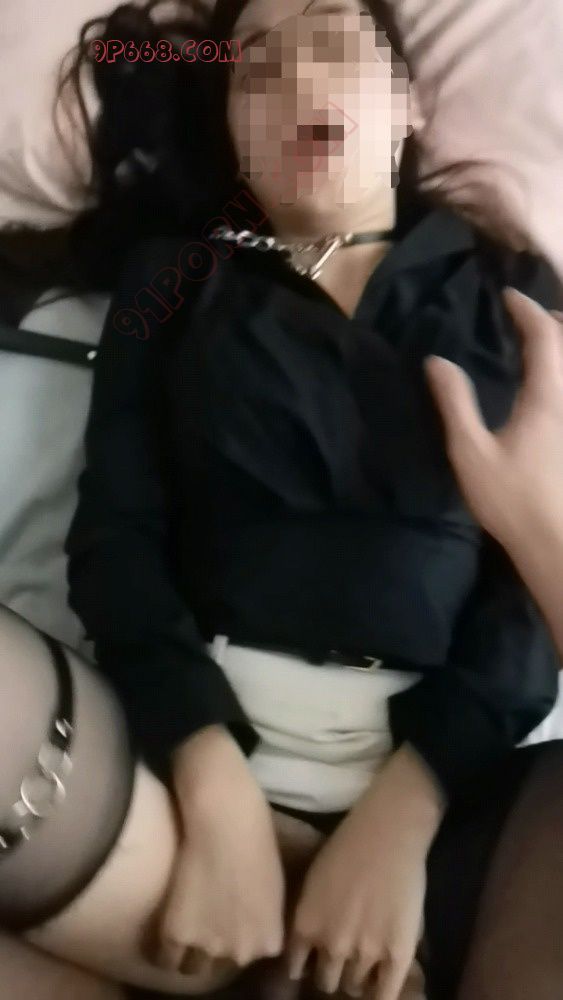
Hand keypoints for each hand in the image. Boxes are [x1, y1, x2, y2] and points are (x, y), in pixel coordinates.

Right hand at [155, 725, 284, 973]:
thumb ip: (261, 919)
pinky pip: (165, 957)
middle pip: (221, 966)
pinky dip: (164, 946)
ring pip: (191, 967)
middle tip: (204, 919)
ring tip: (184, 923)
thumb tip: (248, 928)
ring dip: (187, 950)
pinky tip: (166, 924)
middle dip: (213, 947)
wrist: (225, 818)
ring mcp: (209, 947)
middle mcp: (242, 953)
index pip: (249, 960)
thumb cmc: (256, 839)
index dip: (235, 941)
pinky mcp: (177, 935)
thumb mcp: (272, 888)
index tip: (226, 926)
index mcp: (269, 942)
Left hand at [286, 746, 443, 999]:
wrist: (387, 832)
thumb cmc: (347, 845)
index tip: (309, 969)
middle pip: (326, 981)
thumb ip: (308, 915)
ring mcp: (366, 953)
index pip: (295, 969)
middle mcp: (331, 946)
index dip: (304, 970)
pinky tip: (378, 994)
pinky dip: (379, 997)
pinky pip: (385, 992)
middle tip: (338, 967)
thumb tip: (303, 942)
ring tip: (361, 971)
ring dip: (355, 981)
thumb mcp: (312, 881)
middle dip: (330, 975)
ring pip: (354, 986)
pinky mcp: (398, 953)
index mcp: (306, 926)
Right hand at [424, 288, 562, 549]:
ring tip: (544, 344)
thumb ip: (455, 404)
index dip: (528, 311)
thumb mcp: (472, 453)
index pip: (546, 337)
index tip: (509, 298)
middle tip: (530, 315)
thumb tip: (437, 362)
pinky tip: (547, 388)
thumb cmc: (512, 499)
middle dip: (556, 322)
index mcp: (548, 397)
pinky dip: (562, 374)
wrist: (555, 543)